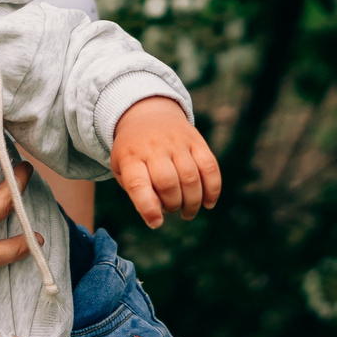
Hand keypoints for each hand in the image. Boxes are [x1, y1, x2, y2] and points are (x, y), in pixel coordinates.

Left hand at [109, 98, 221, 228]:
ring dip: (192, 202)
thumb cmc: (134, 152)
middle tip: (172, 209)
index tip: (156, 223)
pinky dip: (212, 189)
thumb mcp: (123, 169)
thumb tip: (158, 217)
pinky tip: (208, 203)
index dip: (148, 208)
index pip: (138, 185)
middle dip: (173, 205)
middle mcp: (153, 147)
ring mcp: (176, 142)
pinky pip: (209, 167)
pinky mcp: (196, 140)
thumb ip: (137, 193)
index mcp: (130, 156)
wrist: (147, 113)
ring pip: (191, 178)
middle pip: (168, 183)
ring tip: (188, 211)